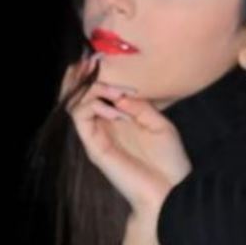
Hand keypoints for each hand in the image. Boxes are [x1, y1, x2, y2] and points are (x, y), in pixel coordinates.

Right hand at [60, 51, 192, 212]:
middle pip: (76, 94)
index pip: (93, 90)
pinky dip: (93, 106)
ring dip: (93, 89)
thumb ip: (138, 104)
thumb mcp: (158, 122)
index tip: (101, 55)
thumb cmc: (168, 158)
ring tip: (116, 91)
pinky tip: (115, 108)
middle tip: (92, 60)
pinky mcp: (94, 148)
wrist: (171, 190)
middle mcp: (102, 125)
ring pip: (74, 103)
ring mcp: (96, 136)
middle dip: (81, 75)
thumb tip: (118, 89)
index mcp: (116, 117)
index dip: (92, 72)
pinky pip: (81, 120)